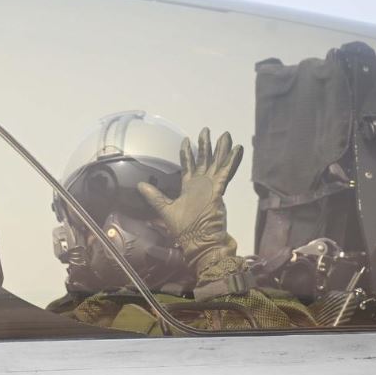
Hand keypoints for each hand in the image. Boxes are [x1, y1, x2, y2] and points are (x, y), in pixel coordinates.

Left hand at [138, 128, 243, 280]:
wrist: (201, 243)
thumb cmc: (185, 230)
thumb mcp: (165, 210)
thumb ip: (155, 197)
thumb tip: (139, 185)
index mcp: (189, 188)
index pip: (188, 166)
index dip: (187, 153)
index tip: (187, 140)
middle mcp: (201, 185)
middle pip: (204, 161)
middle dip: (205, 146)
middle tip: (206, 131)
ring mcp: (211, 187)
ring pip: (217, 164)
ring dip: (221, 149)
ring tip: (225, 135)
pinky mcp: (219, 191)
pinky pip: (226, 173)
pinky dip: (231, 161)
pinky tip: (236, 149)